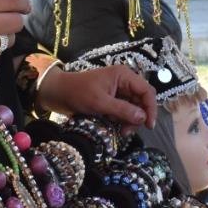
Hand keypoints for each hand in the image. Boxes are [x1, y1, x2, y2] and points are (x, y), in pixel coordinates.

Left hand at [37, 64, 157, 133]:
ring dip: (128, 121)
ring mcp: (118, 91)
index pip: (146, 91)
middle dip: (137, 117)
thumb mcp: (100, 103)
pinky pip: (123, 111)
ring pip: (133, 108)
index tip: (148, 126)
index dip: (150, 108)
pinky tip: (112, 125)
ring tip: (119, 130)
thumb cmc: (78, 93)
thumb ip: (123, 110)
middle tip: (127, 131)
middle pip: (141, 101)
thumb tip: (143, 118)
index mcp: (124, 76)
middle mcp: (124, 82)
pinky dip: (121, 120)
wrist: (57, 93)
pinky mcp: (111, 100)